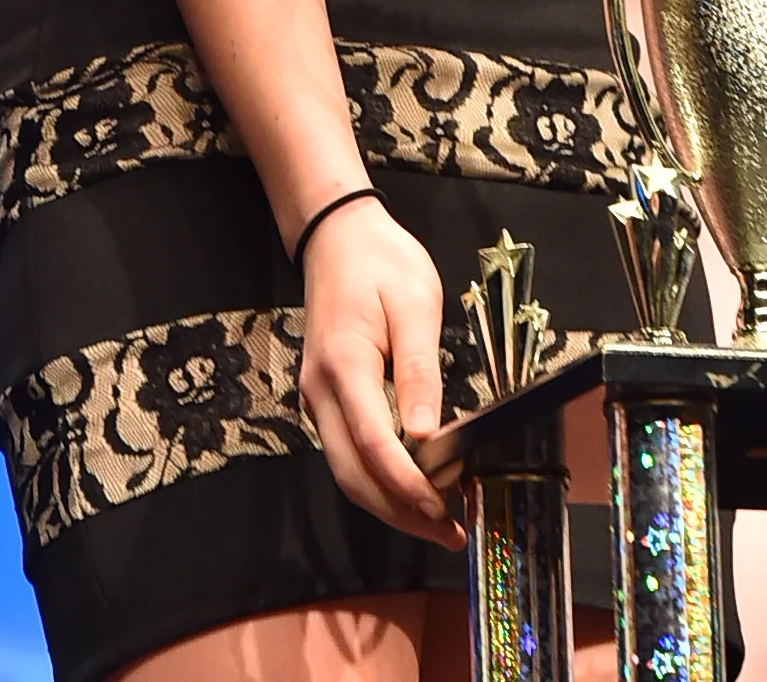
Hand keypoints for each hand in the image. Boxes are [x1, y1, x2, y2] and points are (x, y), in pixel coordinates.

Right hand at [298, 195, 461, 549]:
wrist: (336, 234)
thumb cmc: (381, 262)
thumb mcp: (415, 303)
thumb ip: (420, 369)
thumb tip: (426, 435)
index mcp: (344, 367)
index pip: (374, 447)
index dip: (410, 488)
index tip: (446, 512)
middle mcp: (320, 392)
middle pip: (354, 475)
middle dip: (400, 512)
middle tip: (450, 533)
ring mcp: (317, 398)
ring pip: (348, 471)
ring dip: (390, 502)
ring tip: (439, 520)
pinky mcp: (325, 399)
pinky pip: (348, 452)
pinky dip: (379, 479)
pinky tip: (415, 484)